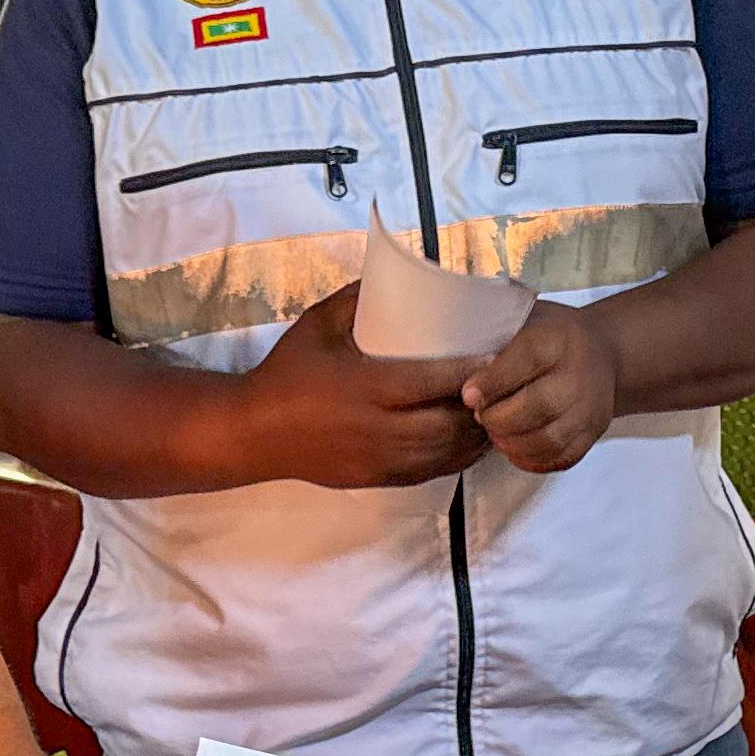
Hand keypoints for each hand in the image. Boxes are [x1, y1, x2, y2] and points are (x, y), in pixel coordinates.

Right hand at [246, 282, 492, 487]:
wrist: (253, 432)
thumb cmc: (288, 371)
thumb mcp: (319, 325)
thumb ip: (358, 299)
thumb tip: (401, 275)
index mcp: (365, 387)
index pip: (431, 382)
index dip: (469, 371)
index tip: (495, 354)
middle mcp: (378, 429)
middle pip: (449, 425)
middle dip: (481, 407)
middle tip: (501, 384)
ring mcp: (381, 460)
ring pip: (446, 454)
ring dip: (474, 435)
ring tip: (494, 410)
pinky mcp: (380, 480)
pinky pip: (432, 472)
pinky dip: (456, 456)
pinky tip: (468, 438)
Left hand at [462, 296, 620, 473]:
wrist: (602, 352)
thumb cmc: (550, 335)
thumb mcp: (525, 319)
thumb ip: (495, 337)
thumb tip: (453, 364)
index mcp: (558, 338)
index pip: (527, 359)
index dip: (493, 381)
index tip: (467, 395)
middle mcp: (581, 373)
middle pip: (538, 406)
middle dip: (498, 418)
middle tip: (479, 416)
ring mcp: (591, 407)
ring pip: (548, 439)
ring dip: (511, 443)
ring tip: (494, 433)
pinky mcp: (594, 432)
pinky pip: (561, 457)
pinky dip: (531, 459)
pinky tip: (513, 447)